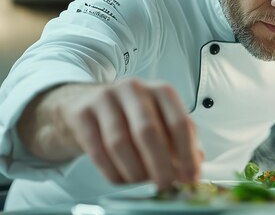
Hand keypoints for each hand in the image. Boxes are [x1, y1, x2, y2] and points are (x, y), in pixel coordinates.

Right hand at [20, 78, 202, 188]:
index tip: (191, 177)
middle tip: (165, 185)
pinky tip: (121, 178)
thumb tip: (191, 171)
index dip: (187, 154)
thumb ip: (178, 145)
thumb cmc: (132, 116)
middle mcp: (135, 89)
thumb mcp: (160, 122)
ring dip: (134, 170)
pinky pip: (97, 149)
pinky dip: (112, 170)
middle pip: (148, 132)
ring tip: (141, 181)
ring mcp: (106, 98)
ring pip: (120, 142)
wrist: (87, 102)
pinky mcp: (83, 113)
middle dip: (159, 165)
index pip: (180, 122)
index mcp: (162, 91)